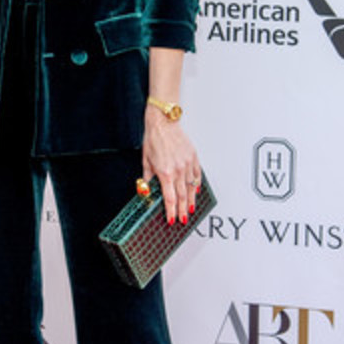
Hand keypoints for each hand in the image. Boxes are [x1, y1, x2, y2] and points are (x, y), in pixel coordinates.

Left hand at [142, 104, 201, 225]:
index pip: (169, 198)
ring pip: (191, 187)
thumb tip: (147, 190)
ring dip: (191, 201)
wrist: (163, 122)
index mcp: (165, 173)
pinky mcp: (193, 157)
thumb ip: (148, 178)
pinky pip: (197, 175)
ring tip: (191, 210)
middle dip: (182, 210)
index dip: (171, 211)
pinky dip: (197, 184)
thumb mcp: (146, 161)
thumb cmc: (154, 139)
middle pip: (182, 196)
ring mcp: (187, 164)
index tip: (172, 220)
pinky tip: (197, 191)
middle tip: (183, 220)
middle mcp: (178, 170)